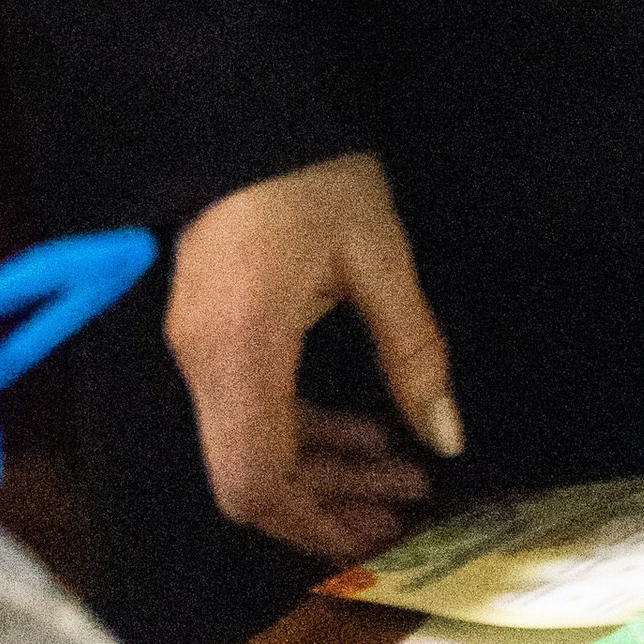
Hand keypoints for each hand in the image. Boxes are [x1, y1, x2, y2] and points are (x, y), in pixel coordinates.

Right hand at [166, 153, 462, 561]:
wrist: (238, 108)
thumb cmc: (309, 178)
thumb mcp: (377, 257)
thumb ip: (412, 353)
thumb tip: (446, 438)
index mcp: (241, 347)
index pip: (254, 477)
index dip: (314, 523)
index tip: (381, 534)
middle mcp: (203, 360)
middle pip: (248, 476)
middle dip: (328, 506)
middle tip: (407, 507)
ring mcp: (197, 346)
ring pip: (248, 447)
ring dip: (323, 471)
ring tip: (402, 472)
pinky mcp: (204, 330)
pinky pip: (245, 409)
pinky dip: (301, 433)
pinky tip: (361, 426)